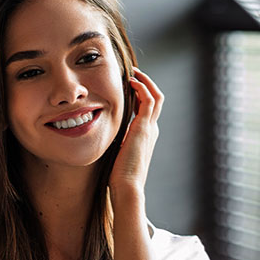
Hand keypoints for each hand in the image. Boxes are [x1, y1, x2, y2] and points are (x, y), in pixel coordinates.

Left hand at [109, 68, 163, 197]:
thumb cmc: (119, 176)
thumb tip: (103, 139)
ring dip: (146, 82)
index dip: (140, 95)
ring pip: (156, 96)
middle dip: (146, 84)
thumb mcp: (117, 154)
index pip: (147, 109)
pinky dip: (143, 87)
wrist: (128, 186)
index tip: (128, 86)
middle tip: (133, 74)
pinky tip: (132, 82)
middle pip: (156, 99)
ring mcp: (150, 128)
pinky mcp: (144, 127)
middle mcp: (151, 130)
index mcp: (145, 136)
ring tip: (133, 73)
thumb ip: (115, 143)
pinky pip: (149, 100)